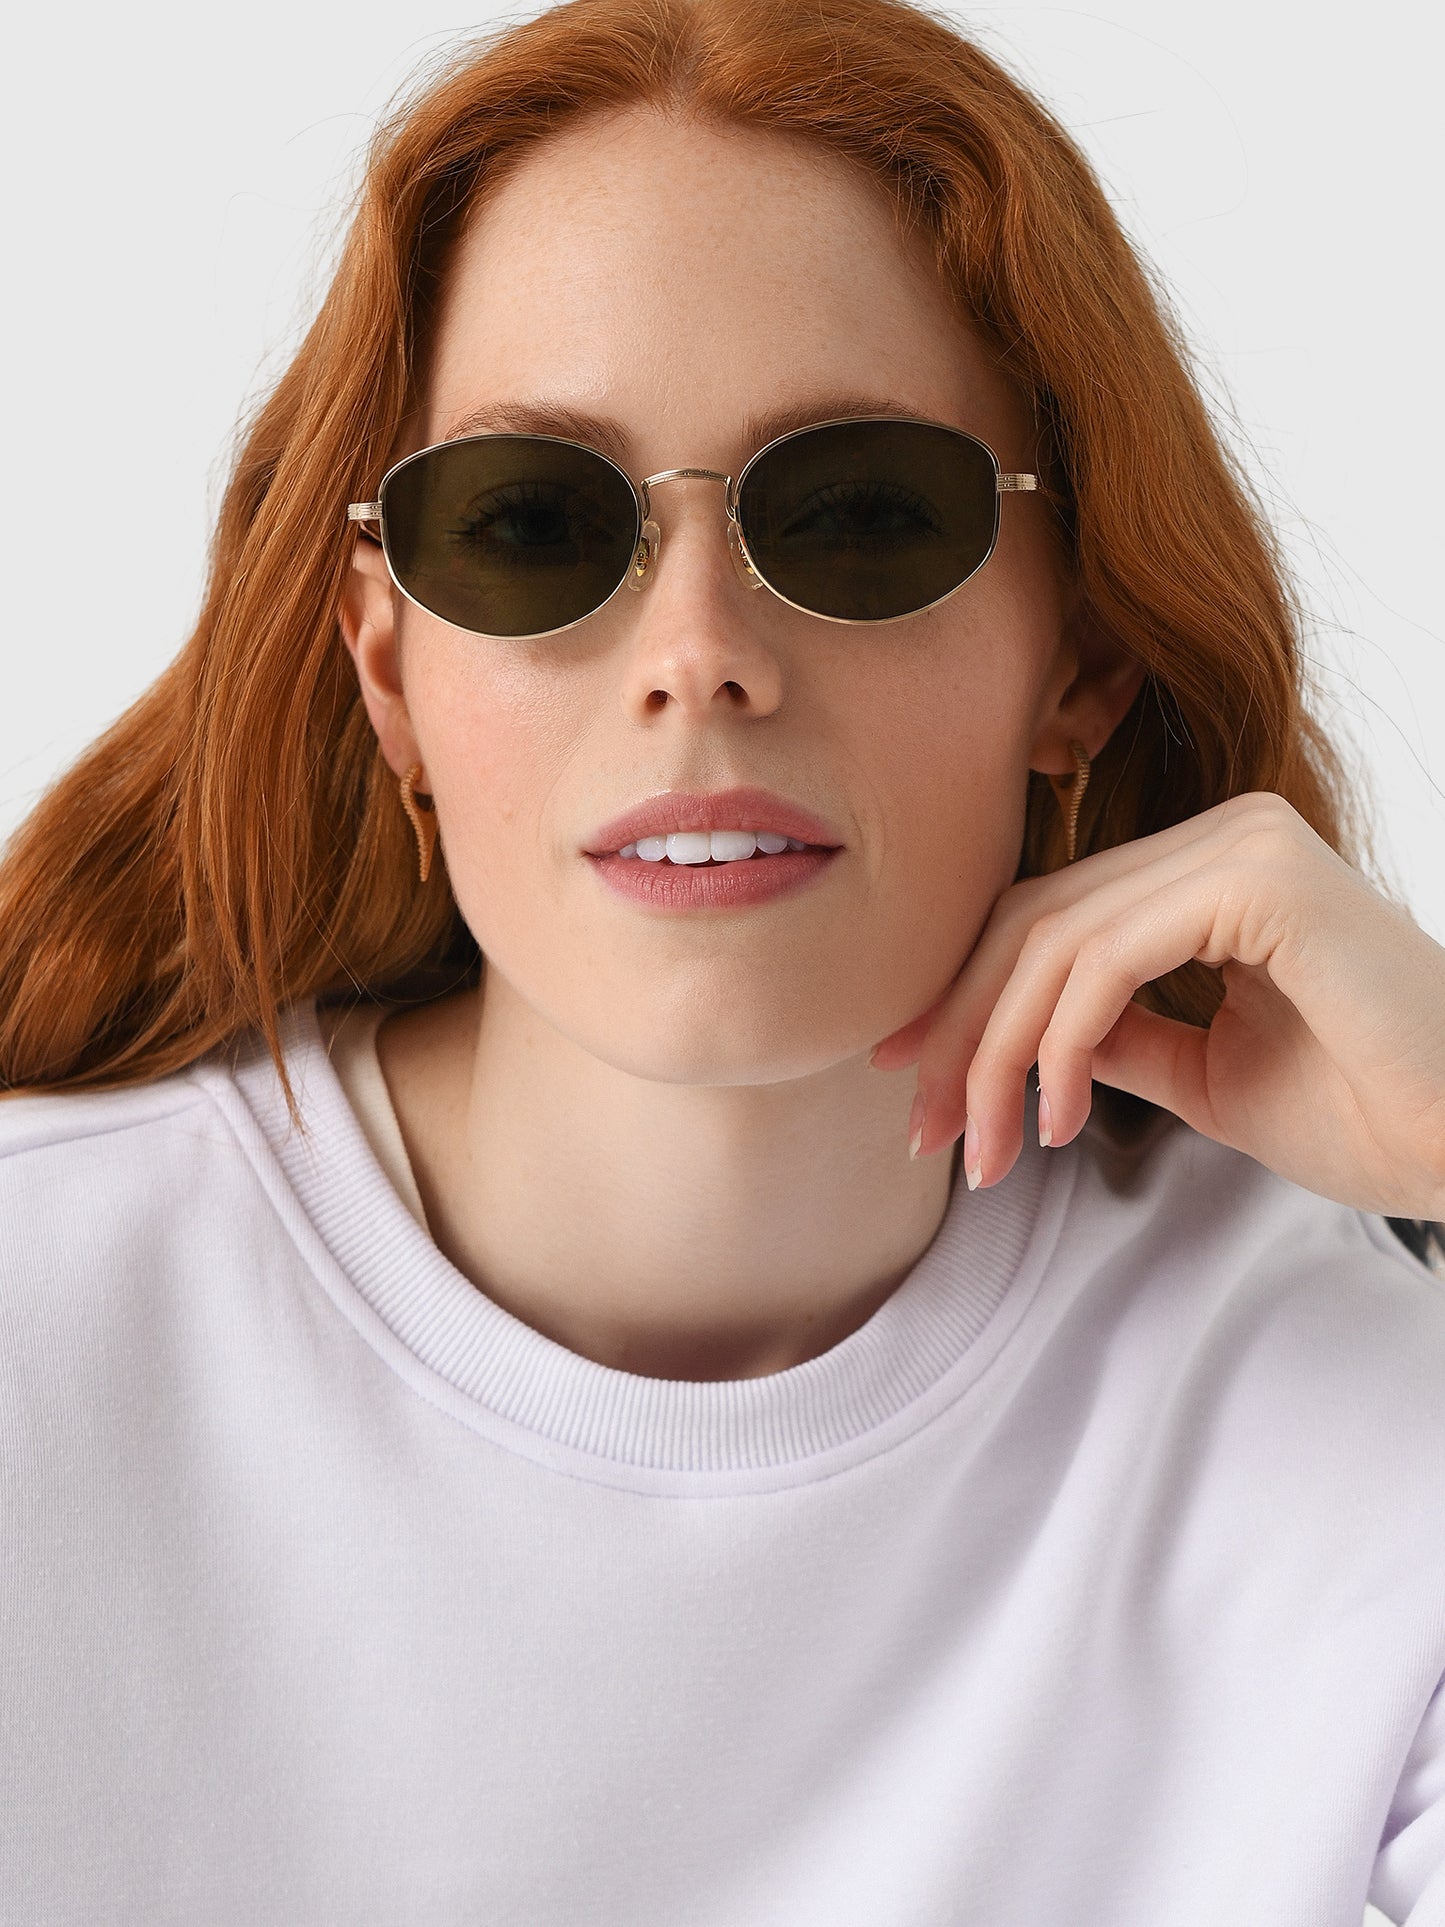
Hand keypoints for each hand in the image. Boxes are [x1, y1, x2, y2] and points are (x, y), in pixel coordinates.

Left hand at [869, 792, 1444, 1219]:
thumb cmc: (1365, 1113)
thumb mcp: (1204, 1073)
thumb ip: (1119, 1037)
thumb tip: (1026, 1038)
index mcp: (1213, 872)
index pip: (1052, 919)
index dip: (967, 998)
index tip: (916, 1082)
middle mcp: (1223, 837)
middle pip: (1035, 922)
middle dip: (962, 1032)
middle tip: (925, 1131)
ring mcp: (1242, 845)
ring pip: (1055, 940)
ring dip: (996, 1054)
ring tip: (985, 1150)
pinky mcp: (1259, 880)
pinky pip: (1108, 958)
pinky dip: (1059, 1043)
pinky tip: (1054, 1119)